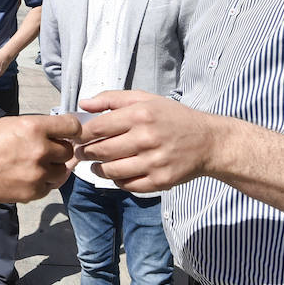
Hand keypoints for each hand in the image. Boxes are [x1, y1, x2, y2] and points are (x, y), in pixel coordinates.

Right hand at [0, 114, 81, 203]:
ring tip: (34, 165)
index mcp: (34, 128)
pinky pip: (50, 186)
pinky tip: (27, 176)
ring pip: (62, 170)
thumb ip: (39, 128)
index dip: (72, 130)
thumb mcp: (12, 123)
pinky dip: (43, 182)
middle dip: (59, 150)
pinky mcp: (34, 192)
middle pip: (68, 150)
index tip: (69, 134)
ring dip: (53, 167)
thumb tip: (60, 134)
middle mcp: (40, 150)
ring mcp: (38, 174)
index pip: (72, 126)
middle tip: (43, 151)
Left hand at [74, 90, 216, 191]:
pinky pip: (127, 185)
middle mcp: (146, 138)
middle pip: (100, 151)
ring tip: (96, 165)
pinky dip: (117, 181)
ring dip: (98, 170)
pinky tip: (117, 173)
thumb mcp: (146, 99)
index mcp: (140, 115)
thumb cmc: (173, 118)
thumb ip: (112, 99)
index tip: (75, 138)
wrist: (208, 142)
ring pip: (110, 171)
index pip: (97, 128)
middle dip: (84, 153)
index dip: (80, 135)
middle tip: (81, 153)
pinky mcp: (160, 181)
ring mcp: (154, 162)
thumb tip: (83, 104)